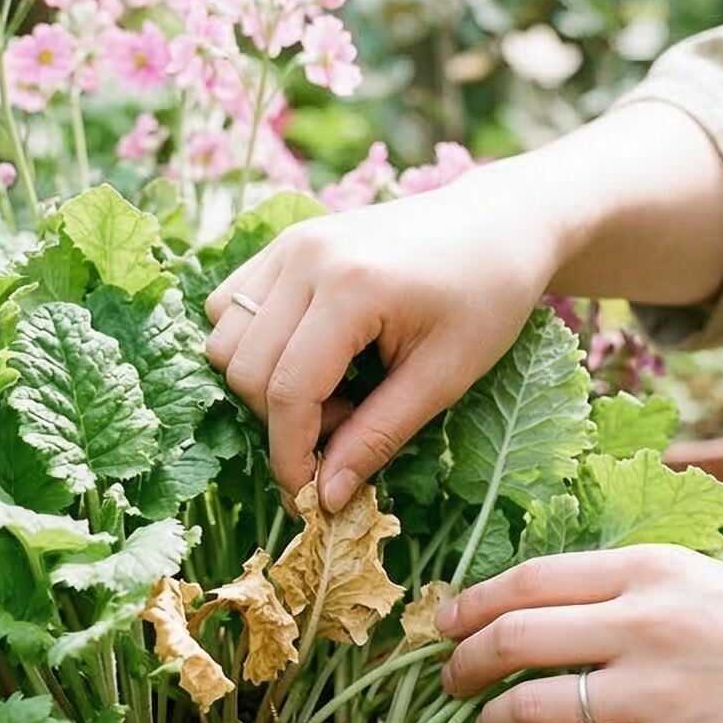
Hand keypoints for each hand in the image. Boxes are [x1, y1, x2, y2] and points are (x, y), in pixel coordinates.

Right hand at [203, 181, 560, 509]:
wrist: (499, 225)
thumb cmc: (487, 297)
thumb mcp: (445, 377)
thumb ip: (378, 436)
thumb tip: (325, 498)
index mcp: (352, 287)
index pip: (287, 390)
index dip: (291, 455)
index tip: (309, 496)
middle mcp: (306, 257)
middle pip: (245, 369)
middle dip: (281, 422)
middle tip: (346, 427)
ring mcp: (290, 244)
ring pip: (224, 339)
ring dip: (263, 383)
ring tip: (332, 390)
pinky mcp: (285, 243)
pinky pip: (229, 305)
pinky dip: (253, 345)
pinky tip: (311, 356)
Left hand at [438, 546, 722, 722]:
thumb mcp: (710, 579)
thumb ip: (639, 583)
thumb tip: (557, 597)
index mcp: (652, 569)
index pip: (530, 578)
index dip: (473, 602)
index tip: (446, 621)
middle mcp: (644, 623)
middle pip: (513, 637)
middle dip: (462, 663)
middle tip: (450, 680)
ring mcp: (654, 693)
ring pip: (528, 707)